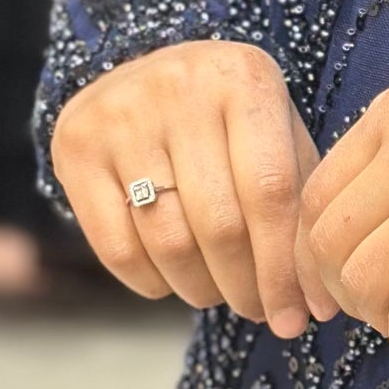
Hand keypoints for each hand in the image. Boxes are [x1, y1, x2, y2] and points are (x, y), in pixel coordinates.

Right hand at [50, 40, 334, 338]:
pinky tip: (172, 280)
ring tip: (220, 294)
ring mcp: (120, 114)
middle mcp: (179, 86)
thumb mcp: (276, 134)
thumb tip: (314, 303)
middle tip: (260, 312)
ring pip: (168, 241)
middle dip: (246, 287)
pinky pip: (116, 247)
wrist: (142, 71)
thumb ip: (301, 204)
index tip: (297, 317)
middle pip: (219, 223)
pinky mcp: (75, 145)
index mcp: (244, 78)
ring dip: (201, 289)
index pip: (271, 192)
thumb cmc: (230, 120)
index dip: (285, 267)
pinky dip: (151, 283)